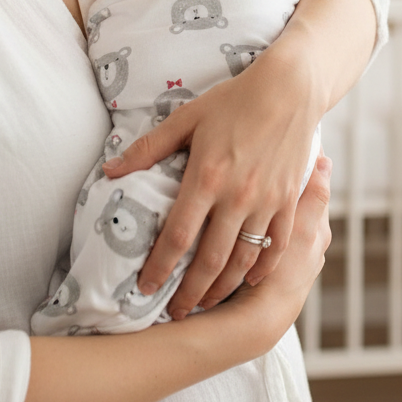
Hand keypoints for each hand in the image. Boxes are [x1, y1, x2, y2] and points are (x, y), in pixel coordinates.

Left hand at [102, 55, 320, 318]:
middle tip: (175, 313)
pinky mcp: (289, 199)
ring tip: (205, 303)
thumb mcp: (187, 117)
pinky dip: (263, 269)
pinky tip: (250, 280)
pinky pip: (278, 245)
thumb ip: (149, 148)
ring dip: (223, 288)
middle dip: (190, 293)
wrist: (290, 88)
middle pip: (210, 260)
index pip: (176, 237)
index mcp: (206, 176)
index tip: (145, 288)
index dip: (158, 268)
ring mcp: (267, 201)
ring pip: (244, 260)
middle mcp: (237, 195)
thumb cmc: (235, 99)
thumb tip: (111, 170)